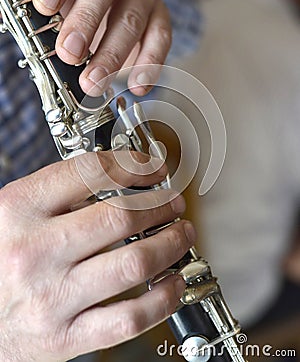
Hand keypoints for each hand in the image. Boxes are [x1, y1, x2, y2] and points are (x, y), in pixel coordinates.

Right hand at [0, 151, 194, 360]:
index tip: (153, 168)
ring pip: (133, 264)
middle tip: (173, 203)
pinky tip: (173, 283)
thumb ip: (62, 194)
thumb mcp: (16, 214)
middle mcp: (36, 251)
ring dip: (170, 244)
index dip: (133, 165)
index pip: (90, 172)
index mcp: (20, 209)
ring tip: (181, 235)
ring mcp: (51, 296)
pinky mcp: (65, 336)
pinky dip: (163, 298)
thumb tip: (123, 179)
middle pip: (121, 217)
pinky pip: (128, 318)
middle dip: (161, 205)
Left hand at [32, 0, 171, 96]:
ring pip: (133, 16)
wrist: (110, 9)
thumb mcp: (60, 0)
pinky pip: (161, 37)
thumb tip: (46, 44)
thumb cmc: (79, 2)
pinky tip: (136, 85)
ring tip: (94, 81)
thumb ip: (53, 12)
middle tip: (69, 53)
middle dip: (86, 20)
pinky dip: (149, 64)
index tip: (45, 5)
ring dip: (112, 53)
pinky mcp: (161, 15)